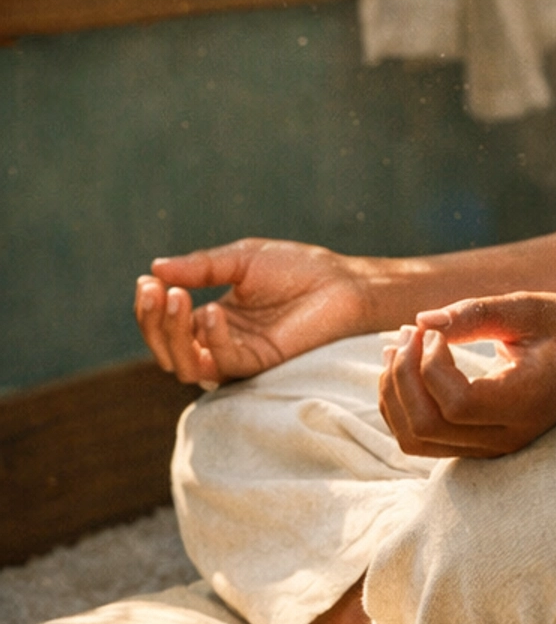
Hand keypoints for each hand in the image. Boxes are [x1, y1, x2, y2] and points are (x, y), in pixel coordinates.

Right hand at [135, 238, 369, 384]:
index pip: (166, 323)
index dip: (150, 306)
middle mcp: (219, 342)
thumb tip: (155, 268)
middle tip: (155, 291)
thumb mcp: (241, 259)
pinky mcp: (258, 364)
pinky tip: (212, 312)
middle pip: (167, 348)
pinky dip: (212, 338)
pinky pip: (223, 362)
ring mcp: (237, 356)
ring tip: (177, 297)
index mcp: (212, 317)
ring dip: (174, 333)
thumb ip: (200, 267)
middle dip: (152, 322)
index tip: (146, 281)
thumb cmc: (296, 268)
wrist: (340, 281)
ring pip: (186, 363)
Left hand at [378, 292, 555, 458]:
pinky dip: (402, 406)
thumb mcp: (532, 309)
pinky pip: (423, 439)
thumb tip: (420, 321)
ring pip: (416, 440)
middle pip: (426, 427)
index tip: (434, 330)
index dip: (430, 365)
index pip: (456, 404)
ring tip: (397, 346)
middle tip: (407, 333)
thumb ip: (477, 314)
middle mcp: (508, 437)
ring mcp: (493, 448)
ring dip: (394, 393)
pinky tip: (405, 366)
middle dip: (402, 377)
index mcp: (527, 403)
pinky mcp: (479, 445)